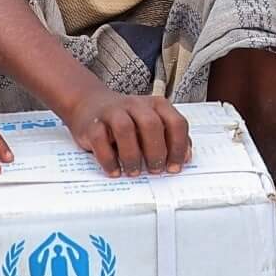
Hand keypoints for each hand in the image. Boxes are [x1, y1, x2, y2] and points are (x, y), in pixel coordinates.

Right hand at [68, 87, 191, 175]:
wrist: (90, 104)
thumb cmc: (128, 120)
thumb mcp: (152, 123)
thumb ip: (171, 137)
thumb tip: (186, 157)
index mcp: (156, 105)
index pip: (176, 123)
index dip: (178, 147)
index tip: (174, 167)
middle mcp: (136, 105)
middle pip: (151, 124)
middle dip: (156, 151)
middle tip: (155, 170)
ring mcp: (113, 112)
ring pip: (125, 129)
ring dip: (132, 155)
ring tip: (134, 171)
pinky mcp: (92, 123)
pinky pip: (99, 139)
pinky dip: (108, 159)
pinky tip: (114, 170)